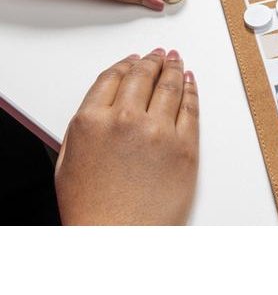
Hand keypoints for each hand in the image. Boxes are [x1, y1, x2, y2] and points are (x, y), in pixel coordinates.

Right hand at [55, 49, 198, 224]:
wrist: (119, 239)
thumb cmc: (92, 210)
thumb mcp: (68, 162)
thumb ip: (83, 128)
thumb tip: (100, 107)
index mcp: (93, 121)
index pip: (112, 78)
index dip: (125, 65)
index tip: (133, 60)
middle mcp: (126, 119)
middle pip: (143, 76)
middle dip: (153, 61)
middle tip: (160, 54)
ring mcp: (160, 131)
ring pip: (170, 86)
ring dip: (174, 69)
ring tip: (177, 61)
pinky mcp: (186, 146)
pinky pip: (191, 108)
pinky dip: (192, 90)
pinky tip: (191, 83)